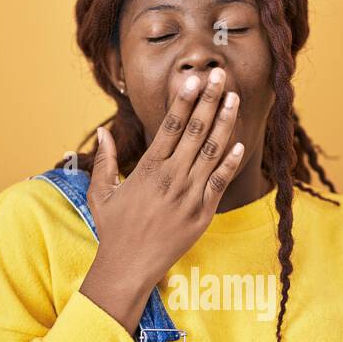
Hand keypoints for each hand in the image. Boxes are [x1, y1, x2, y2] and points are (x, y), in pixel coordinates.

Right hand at [79, 69, 244, 332]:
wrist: (128, 266)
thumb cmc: (114, 230)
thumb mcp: (102, 193)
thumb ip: (105, 161)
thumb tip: (102, 132)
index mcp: (148, 168)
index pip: (170, 126)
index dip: (184, 100)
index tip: (194, 79)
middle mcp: (171, 177)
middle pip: (196, 130)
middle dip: (210, 100)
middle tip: (220, 75)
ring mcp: (189, 195)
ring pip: (212, 151)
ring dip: (225, 122)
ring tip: (234, 98)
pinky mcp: (202, 214)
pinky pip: (220, 182)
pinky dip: (231, 162)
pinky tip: (240, 142)